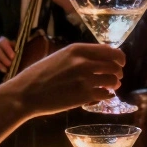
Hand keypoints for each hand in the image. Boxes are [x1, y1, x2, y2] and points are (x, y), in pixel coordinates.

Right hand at [0, 37, 15, 71]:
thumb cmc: (3, 48)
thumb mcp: (9, 46)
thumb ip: (14, 48)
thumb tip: (21, 51)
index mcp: (2, 40)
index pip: (4, 43)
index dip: (8, 50)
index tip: (13, 56)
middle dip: (4, 57)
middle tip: (10, 64)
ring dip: (1, 63)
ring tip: (7, 69)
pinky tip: (3, 70)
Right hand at [2, 43, 124, 116]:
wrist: (26, 93)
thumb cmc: (40, 74)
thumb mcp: (60, 56)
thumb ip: (80, 56)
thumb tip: (101, 58)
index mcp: (77, 49)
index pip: (110, 50)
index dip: (119, 58)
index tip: (119, 63)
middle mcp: (83, 62)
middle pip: (115, 66)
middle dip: (118, 72)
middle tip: (115, 77)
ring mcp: (85, 80)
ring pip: (112, 81)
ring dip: (114, 85)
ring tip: (110, 87)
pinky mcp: (84, 96)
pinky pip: (105, 95)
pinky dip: (107, 96)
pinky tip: (103, 96)